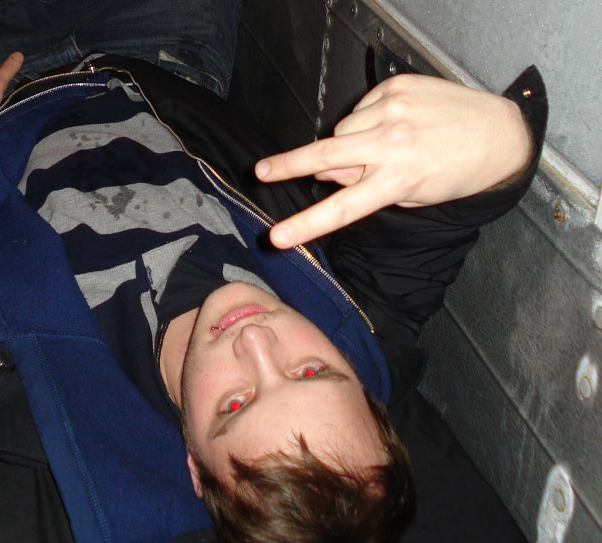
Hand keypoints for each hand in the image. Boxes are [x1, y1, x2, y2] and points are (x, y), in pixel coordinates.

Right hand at [254, 74, 531, 247]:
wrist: (499, 132)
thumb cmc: (455, 173)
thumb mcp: (414, 195)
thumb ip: (368, 187)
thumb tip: (328, 175)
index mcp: (399, 179)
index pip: (344, 208)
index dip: (307, 224)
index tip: (277, 237)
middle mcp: (393, 142)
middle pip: (325, 156)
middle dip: (288, 165)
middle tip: (261, 171)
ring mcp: (393, 109)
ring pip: (342, 131)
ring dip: (347, 143)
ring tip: (379, 146)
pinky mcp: (396, 86)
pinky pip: (359, 109)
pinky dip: (365, 121)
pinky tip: (391, 124)